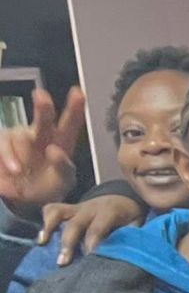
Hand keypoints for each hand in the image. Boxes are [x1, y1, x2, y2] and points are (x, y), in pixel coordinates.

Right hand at [0, 88, 85, 209]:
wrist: (25, 199)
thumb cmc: (49, 186)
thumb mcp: (62, 182)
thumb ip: (63, 167)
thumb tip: (54, 150)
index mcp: (61, 142)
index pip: (70, 123)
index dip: (74, 108)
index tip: (78, 93)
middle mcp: (41, 134)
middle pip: (43, 117)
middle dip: (43, 106)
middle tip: (42, 96)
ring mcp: (19, 137)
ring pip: (19, 135)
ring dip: (22, 154)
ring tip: (22, 171)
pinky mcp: (2, 142)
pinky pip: (3, 143)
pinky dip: (8, 157)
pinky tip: (14, 169)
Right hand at [38, 194, 144, 264]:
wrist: (123, 198)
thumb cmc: (129, 217)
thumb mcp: (136, 224)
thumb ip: (130, 236)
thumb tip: (126, 252)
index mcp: (110, 212)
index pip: (98, 228)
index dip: (92, 243)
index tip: (89, 258)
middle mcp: (90, 208)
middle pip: (75, 224)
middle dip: (68, 243)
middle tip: (63, 262)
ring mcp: (76, 207)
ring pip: (58, 212)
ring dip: (49, 228)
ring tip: (43, 244)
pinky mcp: (68, 209)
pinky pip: (52, 210)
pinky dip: (45, 222)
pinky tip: (42, 238)